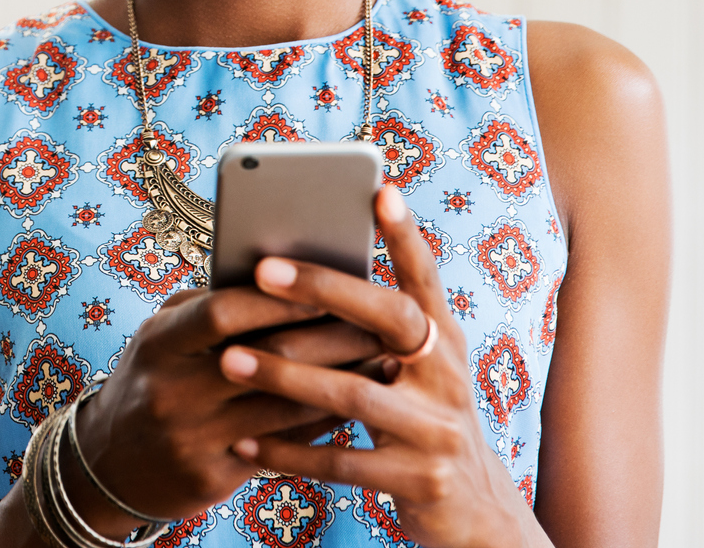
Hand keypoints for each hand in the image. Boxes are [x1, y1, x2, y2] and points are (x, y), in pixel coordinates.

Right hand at [65, 277, 388, 535]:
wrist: (106, 463)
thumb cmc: (152, 378)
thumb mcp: (162, 336)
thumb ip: (210, 307)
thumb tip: (287, 277)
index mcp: (159, 342)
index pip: (223, 310)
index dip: (280, 298)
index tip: (331, 284)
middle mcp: (171, 391)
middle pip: (266, 359)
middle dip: (330, 338)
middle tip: (379, 323)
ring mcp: (191, 438)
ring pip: (285, 408)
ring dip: (341, 384)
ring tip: (380, 363)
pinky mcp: (211, 477)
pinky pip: (282, 447)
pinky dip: (321, 424)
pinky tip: (351, 405)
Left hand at [217, 186, 534, 547]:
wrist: (474, 512)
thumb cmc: (420, 421)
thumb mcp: (415, 372)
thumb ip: (373, 332)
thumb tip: (293, 277)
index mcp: (443, 339)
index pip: (424, 277)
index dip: (404, 235)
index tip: (378, 190)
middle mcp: (448, 376)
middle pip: (387, 319)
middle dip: (322, 289)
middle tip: (260, 269)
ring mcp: (439, 430)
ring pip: (353, 394)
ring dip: (284, 377)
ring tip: (229, 361)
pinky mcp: (421, 481)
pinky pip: (342, 463)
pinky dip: (288, 453)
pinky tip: (244, 443)